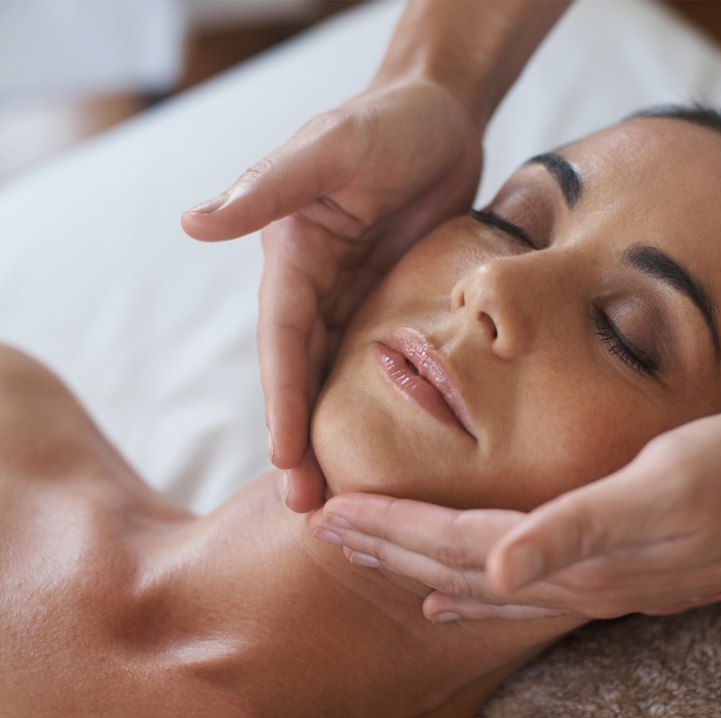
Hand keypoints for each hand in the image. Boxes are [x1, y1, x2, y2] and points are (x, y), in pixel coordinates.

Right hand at [182, 78, 483, 508]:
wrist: (439, 115)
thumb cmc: (385, 122)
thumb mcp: (331, 148)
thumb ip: (271, 187)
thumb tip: (194, 221)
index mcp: (292, 259)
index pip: (282, 342)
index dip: (283, 402)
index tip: (287, 461)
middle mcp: (314, 287)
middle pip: (303, 376)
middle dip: (303, 442)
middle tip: (311, 512)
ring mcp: (353, 298)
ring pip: (337, 380)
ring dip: (336, 438)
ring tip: (344, 499)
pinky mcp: (390, 304)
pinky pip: (379, 363)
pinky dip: (375, 408)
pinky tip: (386, 449)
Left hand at [310, 410, 720, 618]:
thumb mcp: (662, 487)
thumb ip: (576, 530)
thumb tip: (494, 572)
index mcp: (572, 555)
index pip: (456, 544)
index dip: (392, 529)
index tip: (332, 515)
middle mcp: (573, 579)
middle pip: (455, 567)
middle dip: (386, 550)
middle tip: (324, 534)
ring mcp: (592, 581)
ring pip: (479, 579)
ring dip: (418, 566)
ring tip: (369, 559)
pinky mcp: (611, 569)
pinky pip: (519, 588)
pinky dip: (473, 589)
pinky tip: (453, 595)